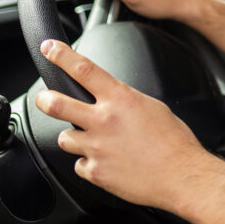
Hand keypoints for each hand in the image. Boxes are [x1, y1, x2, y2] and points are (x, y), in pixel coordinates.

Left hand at [33, 39, 223, 213]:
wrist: (181, 175)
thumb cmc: (173, 141)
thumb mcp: (152, 107)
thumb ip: (125, 100)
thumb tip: (114, 97)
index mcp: (121, 99)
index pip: (83, 69)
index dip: (61, 56)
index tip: (49, 48)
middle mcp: (104, 121)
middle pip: (57, 104)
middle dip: (44, 99)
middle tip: (43, 98)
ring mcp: (96, 147)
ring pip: (65, 138)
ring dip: (74, 138)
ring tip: (91, 141)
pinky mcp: (95, 171)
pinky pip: (79, 164)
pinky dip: (89, 163)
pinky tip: (106, 162)